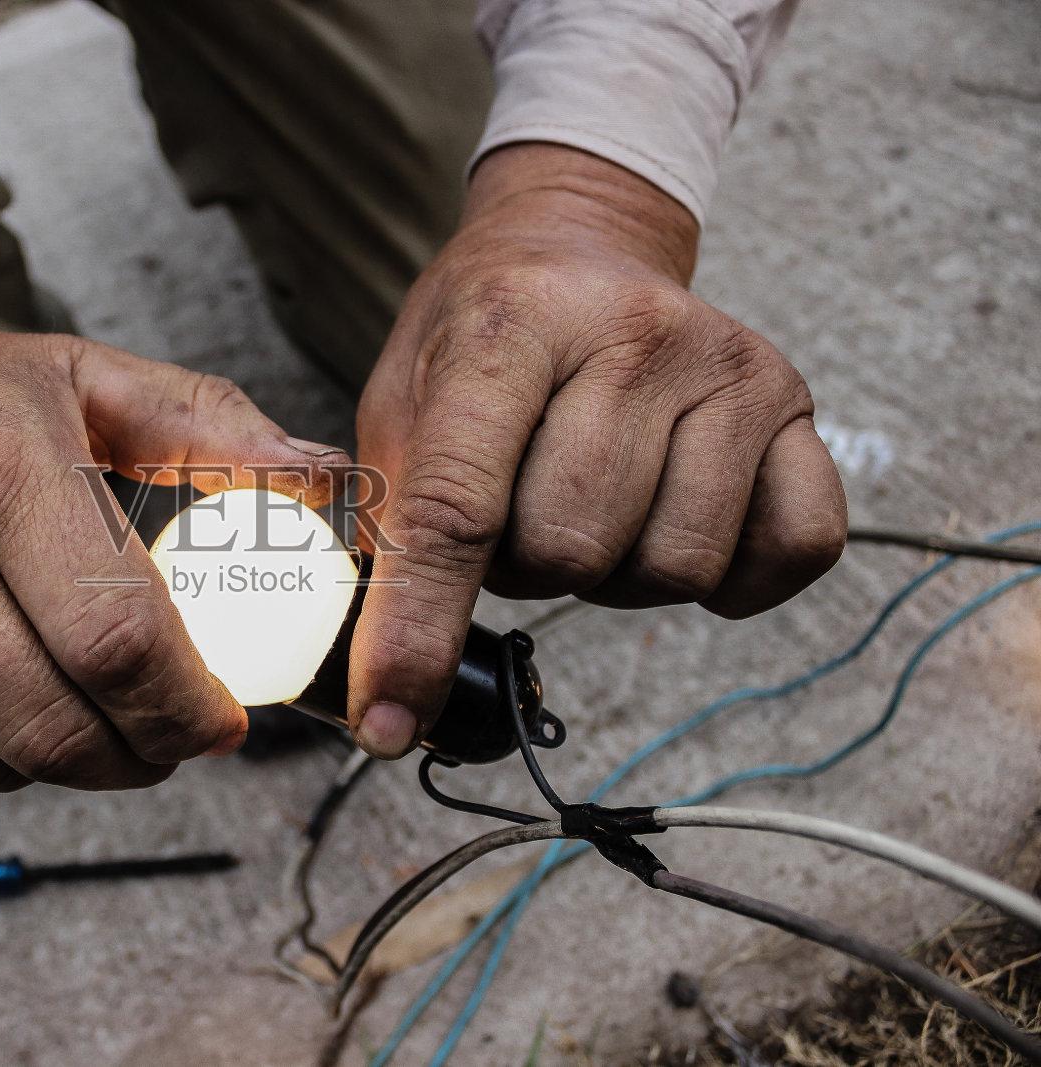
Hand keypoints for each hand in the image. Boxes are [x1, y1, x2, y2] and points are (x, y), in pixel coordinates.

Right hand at [0, 287, 346, 807]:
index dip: (189, 707)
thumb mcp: (79, 377)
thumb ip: (209, 429)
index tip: (223, 719)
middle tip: (165, 730)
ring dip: (58, 753)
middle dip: (139, 755)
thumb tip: (324, 483)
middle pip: (55, 729)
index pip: (117, 640)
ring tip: (62, 681)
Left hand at [348, 144, 846, 758]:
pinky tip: (675, 522)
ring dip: (612, 572)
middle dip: (523, 565)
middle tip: (518, 506)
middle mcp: (632, 335)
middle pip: (566, 552)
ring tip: (589, 500)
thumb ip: (387, 522)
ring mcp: (728, 366)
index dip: (418, 631)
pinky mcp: (795, 405)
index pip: (457, 508)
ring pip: (667, 569)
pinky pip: (789, 551)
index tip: (390, 722)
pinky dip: (728, 578)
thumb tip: (376, 679)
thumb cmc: (478, 341)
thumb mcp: (399, 401)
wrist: (575, 246)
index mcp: (508, 327)